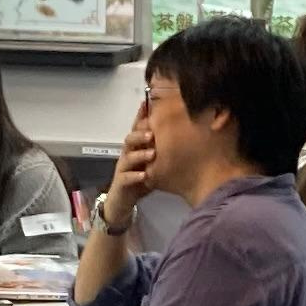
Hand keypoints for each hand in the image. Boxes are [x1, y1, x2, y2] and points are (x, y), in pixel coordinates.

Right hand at [100, 115, 157, 234]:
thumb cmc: (139, 177)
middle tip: (152, 133)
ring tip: (152, 153)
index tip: (149, 104)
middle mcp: (128, 154)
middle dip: (140, 134)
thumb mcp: (153, 161)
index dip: (142, 116)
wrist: (123, 200)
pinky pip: (126, 178)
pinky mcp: (121, 183)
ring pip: (128, 157)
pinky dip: (134, 176)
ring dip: (139, 154)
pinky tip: (144, 175)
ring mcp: (123, 168)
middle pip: (130, 139)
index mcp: (136, 147)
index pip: (138, 128)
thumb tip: (183, 133)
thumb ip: (163, 147)